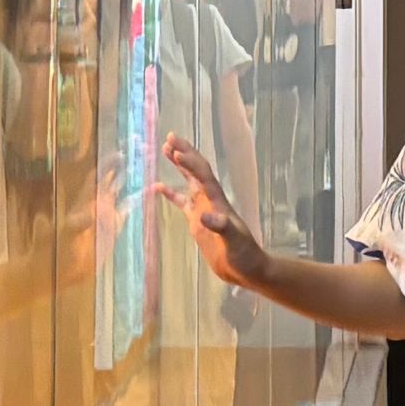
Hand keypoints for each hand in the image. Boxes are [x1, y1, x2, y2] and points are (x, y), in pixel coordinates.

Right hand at [159, 136, 271, 293]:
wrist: (247, 269)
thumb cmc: (244, 254)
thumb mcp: (234, 240)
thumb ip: (220, 227)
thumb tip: (203, 215)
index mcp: (218, 201)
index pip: (202, 175)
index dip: (190, 162)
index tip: (174, 151)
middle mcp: (210, 200)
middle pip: (196, 170)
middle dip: (185, 153)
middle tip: (170, 136)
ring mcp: (204, 209)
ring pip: (189, 181)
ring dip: (179, 165)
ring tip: (165, 149)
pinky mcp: (197, 221)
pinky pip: (181, 202)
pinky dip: (170, 193)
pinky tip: (158, 187)